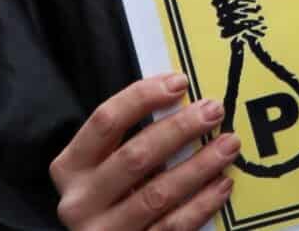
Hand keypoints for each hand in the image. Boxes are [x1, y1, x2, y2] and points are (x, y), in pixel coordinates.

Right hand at [52, 73, 238, 230]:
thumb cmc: (107, 197)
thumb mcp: (102, 165)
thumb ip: (127, 138)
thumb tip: (177, 97)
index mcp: (70, 167)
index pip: (106, 121)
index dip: (143, 97)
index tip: (179, 82)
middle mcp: (80, 201)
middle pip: (135, 156)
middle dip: (179, 129)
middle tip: (213, 110)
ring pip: (158, 194)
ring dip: (199, 166)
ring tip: (228, 145)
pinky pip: (173, 226)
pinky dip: (201, 204)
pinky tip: (222, 184)